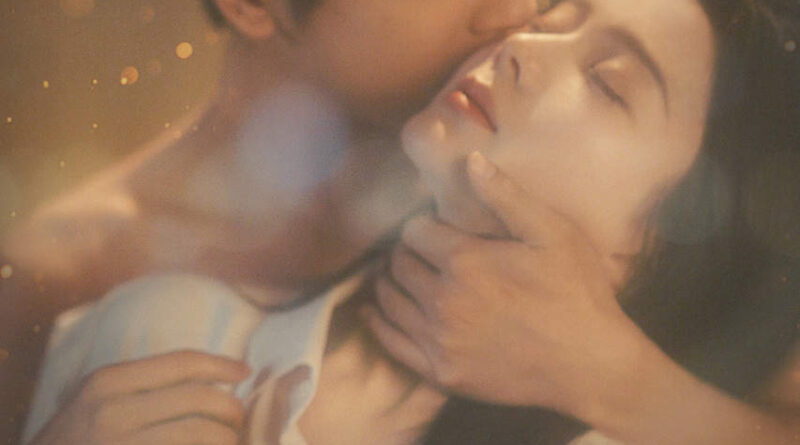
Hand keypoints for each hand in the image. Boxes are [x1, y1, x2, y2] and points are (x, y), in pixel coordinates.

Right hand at [30, 351, 250, 444]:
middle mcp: (113, 412)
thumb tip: (210, 379)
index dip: (221, 365)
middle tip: (238, 418)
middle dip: (231, 409)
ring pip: (202, 434)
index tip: (244, 371)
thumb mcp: (96, 399)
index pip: (181, 363)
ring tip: (229, 440)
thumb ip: (142, 385)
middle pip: (199, 399)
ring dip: (226, 438)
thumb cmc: (76, 438)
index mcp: (107, 382)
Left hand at [363, 151, 650, 414]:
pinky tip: (374, 311)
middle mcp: (443, 300)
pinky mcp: (441, 372)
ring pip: (390, 301)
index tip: (433, 229)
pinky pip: (392, 343)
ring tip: (398, 276)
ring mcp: (439, 340)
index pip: (415, 232)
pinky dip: (378, 322)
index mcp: (465, 261)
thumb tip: (470, 160)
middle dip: (405, 253)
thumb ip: (507, 196)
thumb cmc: (576, 293)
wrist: (590, 365)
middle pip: (399, 265)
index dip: (422, 226)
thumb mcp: (553, 233)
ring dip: (389, 282)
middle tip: (417, 252)